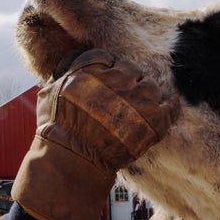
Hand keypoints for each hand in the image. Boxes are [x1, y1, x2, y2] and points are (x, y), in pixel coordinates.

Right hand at [12, 49, 179, 219]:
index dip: (107, 69)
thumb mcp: (49, 94)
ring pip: (151, 86)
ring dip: (146, 97)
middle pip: (131, 70)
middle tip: (122, 101)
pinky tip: (163, 113)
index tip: (107, 82)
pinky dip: (169, 109)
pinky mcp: (153, 119)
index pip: (105, 58)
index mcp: (91, 70)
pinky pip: (170, 106)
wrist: (71, 161)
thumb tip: (70, 60)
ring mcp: (137, 98)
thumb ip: (63, 72)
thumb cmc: (57, 131)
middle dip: (127, 83)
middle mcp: (116, 80)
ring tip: (138, 112)